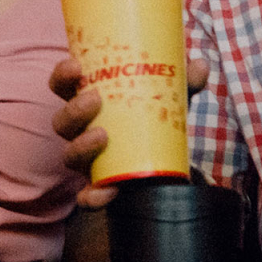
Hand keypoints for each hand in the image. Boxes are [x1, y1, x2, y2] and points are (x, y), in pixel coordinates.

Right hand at [50, 56, 210, 209]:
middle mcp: (82, 130)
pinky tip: (107, 191)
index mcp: (89, 101)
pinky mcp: (99, 186)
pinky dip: (92, 196)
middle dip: (73, 110)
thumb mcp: (170, 95)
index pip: (63, 86)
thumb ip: (184, 81)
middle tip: (94, 98)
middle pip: (62, 122)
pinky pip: (87, 196)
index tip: (76, 65)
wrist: (166, 158)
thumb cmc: (155, 115)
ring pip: (70, 155)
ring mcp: (89, 160)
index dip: (62, 75)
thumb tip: (199, 65)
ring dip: (81, 145)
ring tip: (102, 136)